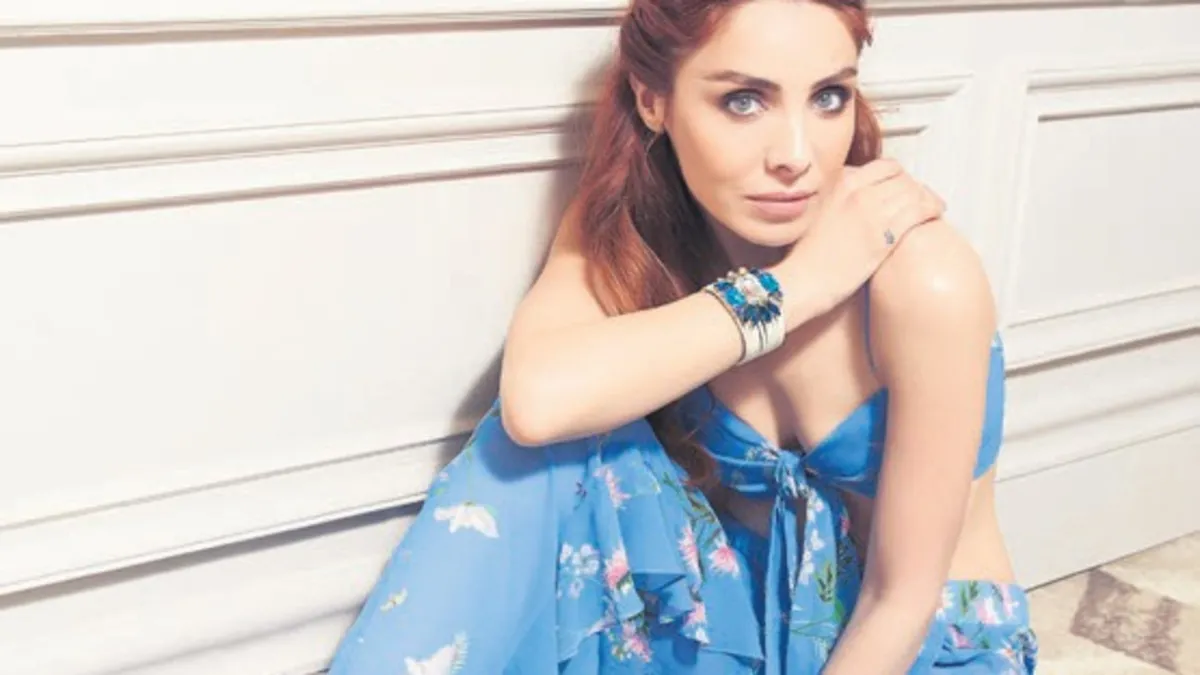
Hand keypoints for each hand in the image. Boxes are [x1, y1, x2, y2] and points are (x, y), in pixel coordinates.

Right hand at [775, 159, 944, 318]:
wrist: (802, 281)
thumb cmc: (804, 257)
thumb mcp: (814, 214)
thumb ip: (835, 200)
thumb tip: (849, 199)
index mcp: (840, 184)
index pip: (883, 166)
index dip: (899, 175)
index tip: (902, 184)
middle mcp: (858, 193)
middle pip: (902, 179)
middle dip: (916, 187)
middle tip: (921, 197)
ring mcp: (872, 213)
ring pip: (914, 193)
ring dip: (927, 197)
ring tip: (933, 206)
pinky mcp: (884, 236)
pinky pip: (918, 212)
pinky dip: (931, 209)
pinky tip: (935, 213)